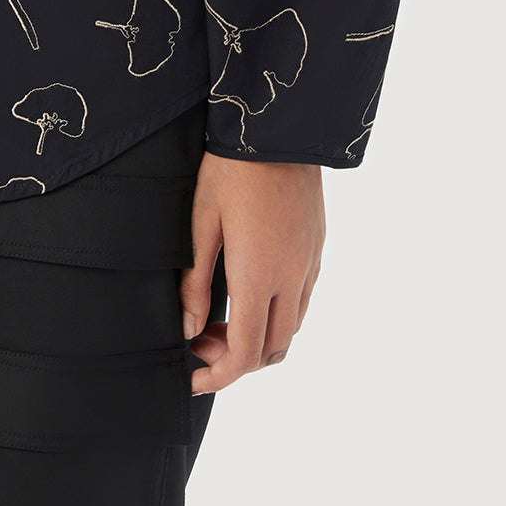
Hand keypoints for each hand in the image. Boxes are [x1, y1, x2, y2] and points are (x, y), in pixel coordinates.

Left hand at [180, 153, 324, 392]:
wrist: (277, 126)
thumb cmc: (230, 168)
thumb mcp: (200, 220)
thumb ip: (194, 280)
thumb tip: (187, 328)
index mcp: (259, 275)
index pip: (246, 352)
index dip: (219, 376)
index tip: (193, 379)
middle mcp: (292, 277)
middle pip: (273, 349)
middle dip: (236, 360)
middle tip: (200, 340)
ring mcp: (310, 263)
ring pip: (292, 328)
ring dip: (259, 340)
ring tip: (221, 319)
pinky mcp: (318, 247)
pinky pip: (303, 300)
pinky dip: (278, 315)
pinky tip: (251, 292)